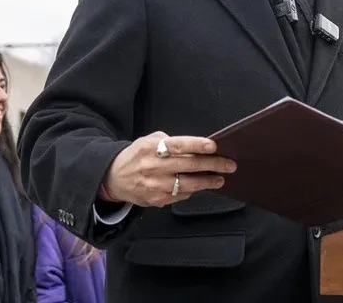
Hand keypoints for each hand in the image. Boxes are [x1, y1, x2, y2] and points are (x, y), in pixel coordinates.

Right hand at [102, 131, 235, 207]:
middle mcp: (153, 167)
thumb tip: (195, 147)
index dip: (197, 145)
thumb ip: (170, 142)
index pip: (178, 145)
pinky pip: (180, 195)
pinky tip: (200, 186)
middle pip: (188, 166)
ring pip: (187, 185)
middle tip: (229, 165)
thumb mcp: (148, 141)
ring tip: (220, 179)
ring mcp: (155, 186)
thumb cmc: (136, 156)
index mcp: (151, 148)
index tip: (214, 146)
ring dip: (207, 182)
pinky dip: (192, 190)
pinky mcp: (156, 200)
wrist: (113, 178)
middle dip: (212, 165)